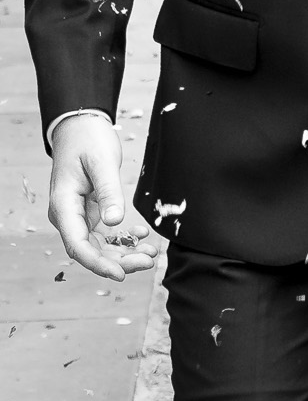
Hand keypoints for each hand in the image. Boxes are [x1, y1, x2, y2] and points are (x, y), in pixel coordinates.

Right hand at [48, 114, 164, 280]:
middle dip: (119, 261)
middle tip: (149, 261)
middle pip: (91, 250)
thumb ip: (109, 191)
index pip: (77, 245)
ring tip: (151, 253)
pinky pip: (105, 233)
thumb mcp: (102, 162)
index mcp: (63, 206)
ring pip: (99, 246)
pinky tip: (142, 236)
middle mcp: (68, 216)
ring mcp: (78, 216)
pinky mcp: (90, 212)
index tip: (121, 274)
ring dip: (124, 253)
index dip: (98, 264)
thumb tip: (115, 223)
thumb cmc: (87, 140)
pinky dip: (124, 238)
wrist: (80, 126)